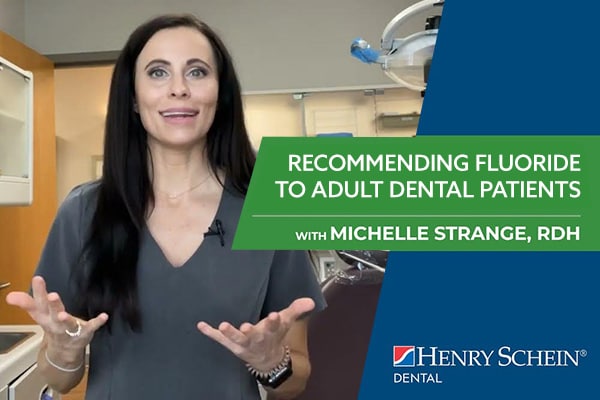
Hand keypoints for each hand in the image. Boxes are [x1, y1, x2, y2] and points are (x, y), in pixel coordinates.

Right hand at [5, 276, 107, 364]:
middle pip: (52, 313)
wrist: (63, 351)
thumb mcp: (40, 314)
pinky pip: (91, 327)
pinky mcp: (84, 333)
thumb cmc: (52, 325)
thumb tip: (9, 295)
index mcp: (44, 317)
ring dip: (66, 318)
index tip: (38, 278)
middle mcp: (55, 323)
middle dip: (52, 305)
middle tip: (52, 295)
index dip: (38, 292)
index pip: (38, 304)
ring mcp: (70, 329)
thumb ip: (27, 303)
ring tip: (63, 313)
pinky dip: (97, 322)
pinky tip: (104, 316)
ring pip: (67, 323)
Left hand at [197, 297, 314, 370]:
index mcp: (271, 332)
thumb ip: (296, 309)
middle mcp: (257, 339)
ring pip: (236, 340)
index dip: (274, 322)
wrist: (267, 359)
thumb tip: (310, 301)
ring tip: (222, 325)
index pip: (274, 327)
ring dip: (229, 333)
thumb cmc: (274, 335)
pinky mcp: (231, 345)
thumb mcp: (286, 322)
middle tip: (246, 327)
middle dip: (250, 332)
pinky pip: (219, 340)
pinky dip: (210, 333)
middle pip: (254, 336)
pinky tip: (201, 325)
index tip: (274, 315)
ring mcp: (243, 344)